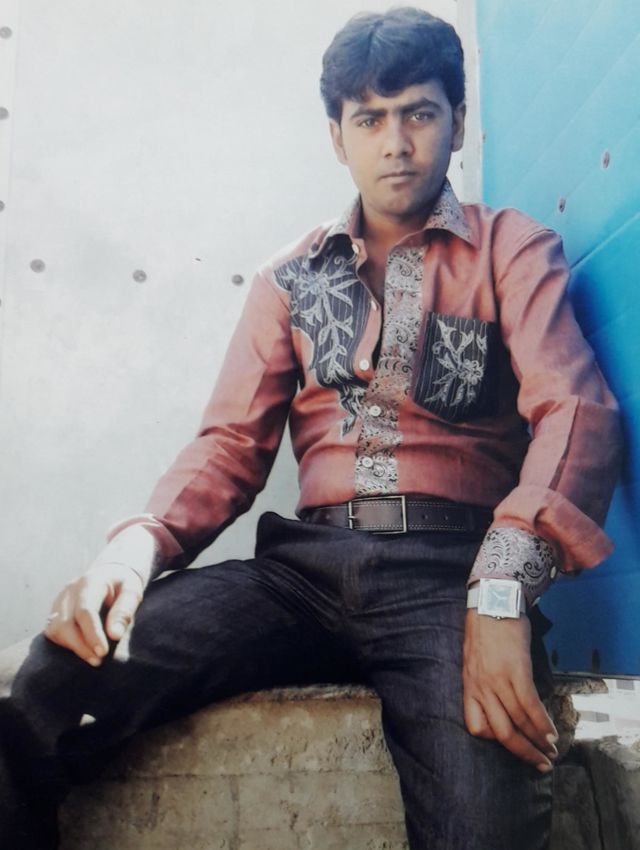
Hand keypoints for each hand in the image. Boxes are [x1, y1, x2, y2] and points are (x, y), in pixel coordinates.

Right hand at [44, 563, 144, 665]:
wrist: (109, 573)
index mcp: (90, 582)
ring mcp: (59, 600)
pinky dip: (65, 644)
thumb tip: (114, 635)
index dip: (92, 634)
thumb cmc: (123, 584)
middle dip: (80, 646)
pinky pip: (52, 631)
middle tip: (98, 660)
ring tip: (93, 658)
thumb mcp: (132, 591)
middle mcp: (70, 591)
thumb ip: (124, 611)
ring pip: (55, 629)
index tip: (103, 652)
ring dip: (72, 647)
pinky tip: (82, 649)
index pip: (85, 610)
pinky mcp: (54, 611)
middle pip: (65, 623)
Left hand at [463, 609, 557, 771]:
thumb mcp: (474, 658)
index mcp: (468, 684)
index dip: (493, 740)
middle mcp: (481, 686)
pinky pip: (530, 705)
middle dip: (522, 753)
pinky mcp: (516, 670)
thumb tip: (499, 699)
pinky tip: (551, 732)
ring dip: (538, 741)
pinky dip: (542, 722)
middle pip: (501, 733)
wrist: (493, 599)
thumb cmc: (485, 627)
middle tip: (540, 764)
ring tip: (551, 751)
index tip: (511, 743)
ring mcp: (498, 679)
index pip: (475, 726)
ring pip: (518, 722)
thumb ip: (482, 680)